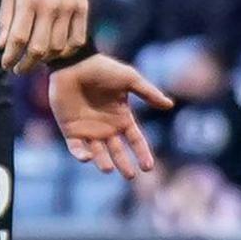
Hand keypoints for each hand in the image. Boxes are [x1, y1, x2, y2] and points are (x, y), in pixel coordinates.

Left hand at [0, 0, 90, 72]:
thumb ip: (6, 17)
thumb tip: (1, 46)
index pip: (18, 39)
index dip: (10, 57)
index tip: (5, 64)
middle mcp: (50, 5)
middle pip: (38, 49)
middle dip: (25, 65)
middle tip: (18, 69)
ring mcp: (69, 7)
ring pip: (58, 48)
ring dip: (44, 60)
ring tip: (35, 59)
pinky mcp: (83, 8)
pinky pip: (77, 40)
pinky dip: (66, 52)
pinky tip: (56, 50)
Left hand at [48, 55, 172, 182]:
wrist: (74, 64)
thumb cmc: (103, 69)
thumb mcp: (129, 79)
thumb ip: (148, 93)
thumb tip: (170, 105)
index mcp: (122, 117)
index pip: (135, 140)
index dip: (142, 153)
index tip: (148, 167)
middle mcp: (106, 127)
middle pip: (118, 151)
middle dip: (124, 164)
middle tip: (131, 175)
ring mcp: (88, 130)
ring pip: (98, 153)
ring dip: (103, 162)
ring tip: (109, 169)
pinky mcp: (70, 130)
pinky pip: (76, 148)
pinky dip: (81, 155)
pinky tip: (88, 157)